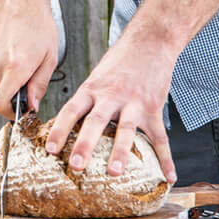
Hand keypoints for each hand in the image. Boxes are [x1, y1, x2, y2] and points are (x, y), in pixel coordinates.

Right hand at [0, 0, 59, 118]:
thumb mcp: (49, 58)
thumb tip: (32, 106)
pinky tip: (22, 53)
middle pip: (4, 95)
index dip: (12, 114)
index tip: (25, 111)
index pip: (0, 105)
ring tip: (30, 60)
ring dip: (15, 80)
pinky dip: (10, 70)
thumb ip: (40, 85)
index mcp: (15, 68)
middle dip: (19, 94)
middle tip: (35, 78)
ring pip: (2, 83)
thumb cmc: (38, 24)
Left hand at [44, 30, 177, 184]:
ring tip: (114, 172)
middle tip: (76, 165)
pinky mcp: (153, 108)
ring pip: (125, 129)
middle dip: (85, 145)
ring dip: (120, 152)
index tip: (50, 149)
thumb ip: (87, 100)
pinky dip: (165, 159)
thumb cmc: (120, 61)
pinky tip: (168, 176)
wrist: (150, 42)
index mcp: (93, 88)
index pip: (71, 110)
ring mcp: (134, 102)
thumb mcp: (97, 76)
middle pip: (95, 121)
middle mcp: (111, 95)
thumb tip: (69, 125)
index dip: (59, 130)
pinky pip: (160, 137)